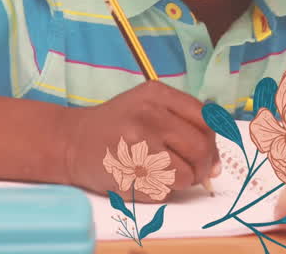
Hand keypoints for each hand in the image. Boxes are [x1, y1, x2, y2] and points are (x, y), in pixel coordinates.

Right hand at [62, 81, 219, 200]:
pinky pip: (163, 191)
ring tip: (162, 173)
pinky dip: (161, 191)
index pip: (207, 119)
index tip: (208, 154)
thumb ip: (185, 123)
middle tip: (193, 172)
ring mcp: (136, 145)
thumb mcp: (149, 105)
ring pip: (185, 175)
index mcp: (157, 94)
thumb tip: (216, 166)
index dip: (213, 142)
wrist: (70, 141)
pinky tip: (144, 179)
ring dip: (181, 181)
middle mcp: (147, 115)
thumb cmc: (116, 124)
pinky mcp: (126, 174)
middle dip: (202, 167)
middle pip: (199, 148)